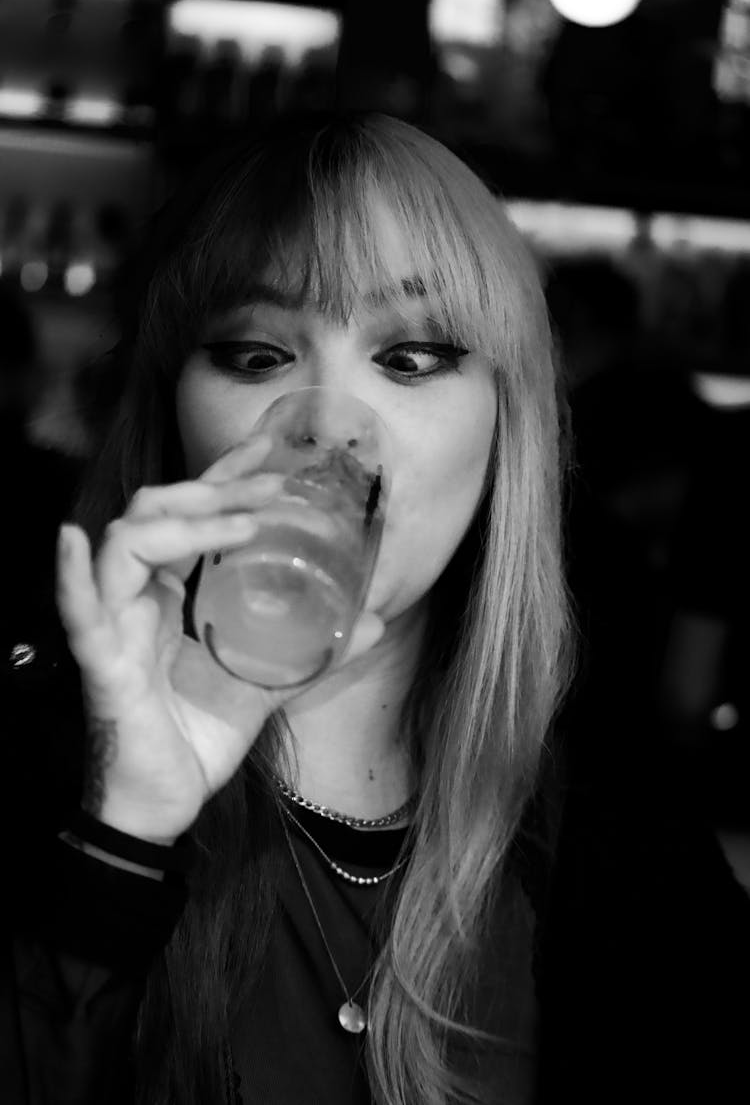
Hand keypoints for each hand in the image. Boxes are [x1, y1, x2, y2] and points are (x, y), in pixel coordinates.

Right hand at [56, 434, 384, 842]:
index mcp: (171, 596)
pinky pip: (80, 617)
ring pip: (126, 545)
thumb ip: (313, 653)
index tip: (269, 446)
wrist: (163, 805)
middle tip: (272, 480)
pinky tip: (72, 541)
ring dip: (183, 524)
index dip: (224, 476)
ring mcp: (116, 628)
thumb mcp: (266, 686)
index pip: (191, 516)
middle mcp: (138, 599)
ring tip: (240, 522)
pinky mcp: (103, 668)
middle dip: (214, 489)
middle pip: (158, 513)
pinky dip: (73, 579)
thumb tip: (374, 620)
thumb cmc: (198, 739)